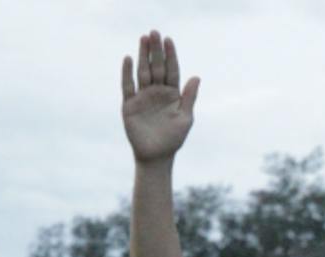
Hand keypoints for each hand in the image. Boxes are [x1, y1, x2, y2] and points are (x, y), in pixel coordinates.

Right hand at [121, 31, 198, 163]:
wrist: (157, 156)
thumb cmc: (173, 139)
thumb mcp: (185, 118)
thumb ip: (189, 97)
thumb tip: (197, 77)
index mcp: (172, 94)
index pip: (171, 71)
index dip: (170, 56)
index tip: (169, 40)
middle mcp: (157, 92)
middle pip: (156, 67)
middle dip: (155, 50)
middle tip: (154, 32)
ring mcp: (142, 97)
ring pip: (142, 72)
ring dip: (142, 56)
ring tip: (143, 39)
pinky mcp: (130, 104)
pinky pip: (128, 85)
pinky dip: (127, 73)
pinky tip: (129, 59)